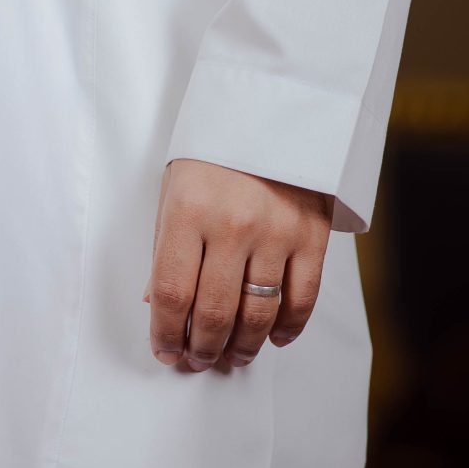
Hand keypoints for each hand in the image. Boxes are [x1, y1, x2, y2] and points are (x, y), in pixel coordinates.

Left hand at [143, 158, 330, 373]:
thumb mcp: (175, 189)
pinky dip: (289, 328)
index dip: (166, 334)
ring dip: (243, 346)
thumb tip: (156, 305)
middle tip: (198, 361)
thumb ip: (166, 248)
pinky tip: (275, 338)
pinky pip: (303, 298)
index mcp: (188, 210)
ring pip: (259, 315)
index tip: (166, 351)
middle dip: (203, 348)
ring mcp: (276, 231)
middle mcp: (232, 225)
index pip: (172, 293)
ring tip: (232, 356)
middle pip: (215, 313)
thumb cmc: (213, 151)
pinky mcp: (312, 235)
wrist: (271, 107)